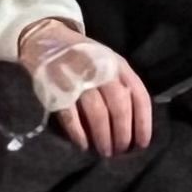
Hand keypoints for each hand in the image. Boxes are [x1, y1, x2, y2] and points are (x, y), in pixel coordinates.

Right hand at [16, 19, 154, 154]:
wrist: (47, 39)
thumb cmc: (85, 58)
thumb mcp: (109, 63)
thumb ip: (123, 84)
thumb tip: (135, 123)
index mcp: (118, 65)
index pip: (139, 96)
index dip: (143, 122)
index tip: (142, 143)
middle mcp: (101, 70)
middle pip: (120, 107)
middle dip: (123, 133)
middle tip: (120, 151)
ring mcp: (79, 79)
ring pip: (97, 113)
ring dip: (103, 137)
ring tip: (105, 151)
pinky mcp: (57, 88)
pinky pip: (71, 116)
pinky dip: (78, 133)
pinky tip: (83, 145)